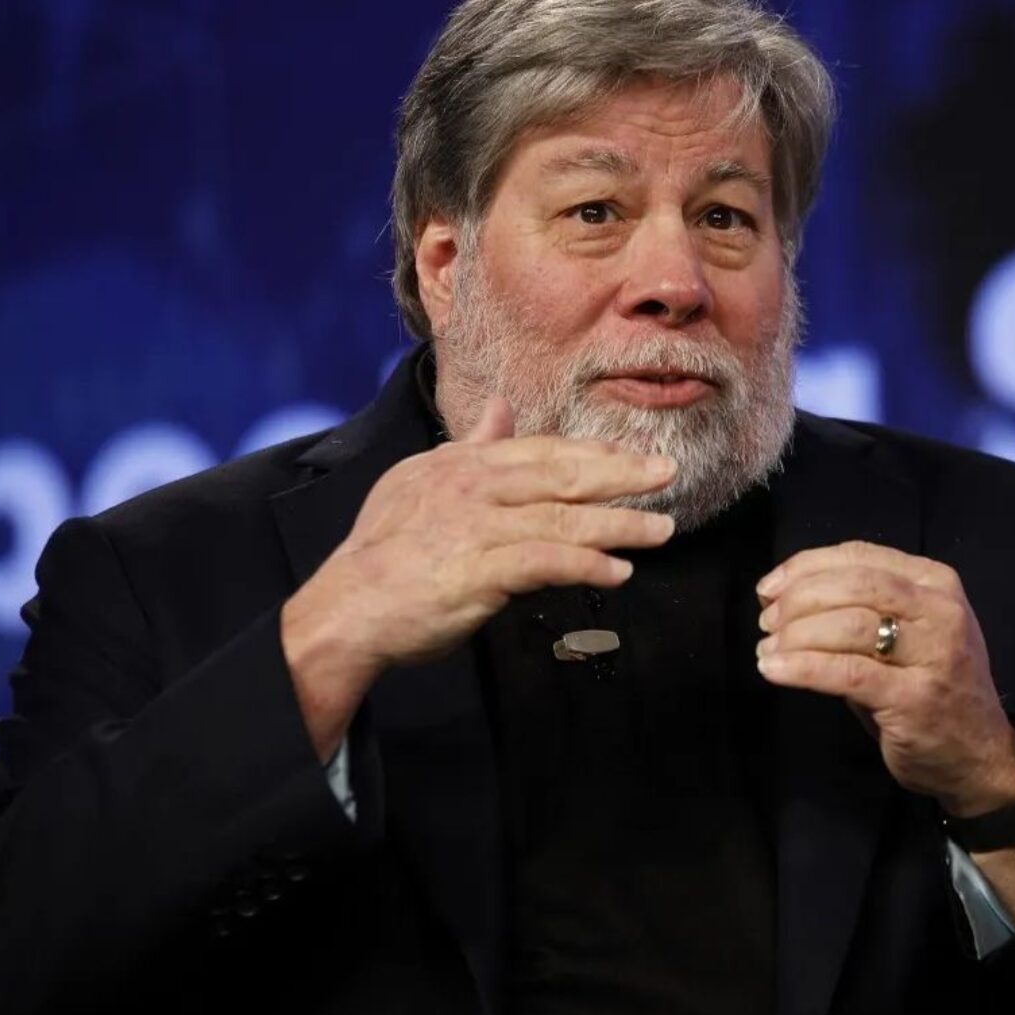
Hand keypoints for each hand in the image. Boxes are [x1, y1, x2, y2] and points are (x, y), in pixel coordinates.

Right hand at [278, 395, 676, 756]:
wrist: (347, 607)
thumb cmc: (386, 552)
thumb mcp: (422, 482)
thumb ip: (470, 447)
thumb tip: (500, 408)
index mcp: (463, 464)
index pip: (541, 450)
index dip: (593, 453)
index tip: (634, 458)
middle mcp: (474, 487)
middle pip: (562, 473)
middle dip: (620, 473)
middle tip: (666, 473)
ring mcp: (476, 526)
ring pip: (563, 516)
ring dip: (618, 523)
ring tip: (661, 530)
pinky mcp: (478, 570)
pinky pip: (545, 562)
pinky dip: (586, 564)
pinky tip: (618, 572)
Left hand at [755, 541, 1014, 816]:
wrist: (980, 755)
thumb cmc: (932, 688)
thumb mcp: (907, 634)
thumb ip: (858, 608)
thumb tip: (781, 598)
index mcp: (935, 583)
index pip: (860, 557)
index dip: (805, 567)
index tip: (768, 588)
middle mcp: (940, 610)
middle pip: (854, 585)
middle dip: (799, 599)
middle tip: (766, 622)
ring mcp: (934, 654)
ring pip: (849, 625)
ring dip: (796, 635)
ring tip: (767, 649)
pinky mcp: (915, 698)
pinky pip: (846, 673)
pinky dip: (802, 667)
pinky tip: (774, 669)